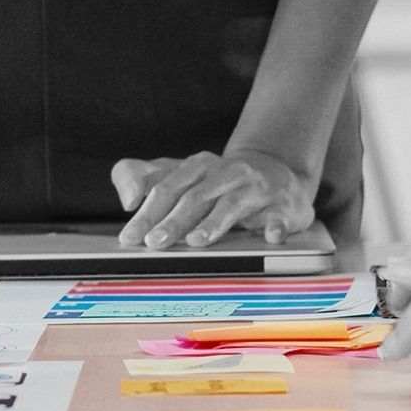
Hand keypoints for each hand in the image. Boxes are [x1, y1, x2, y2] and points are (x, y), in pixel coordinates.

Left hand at [112, 150, 315, 249]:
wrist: (277, 170)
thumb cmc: (217, 181)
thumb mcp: (178, 175)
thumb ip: (142, 178)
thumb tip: (127, 199)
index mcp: (196, 167)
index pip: (166, 188)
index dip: (147, 212)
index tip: (130, 237)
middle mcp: (225, 174)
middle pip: (195, 197)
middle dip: (173, 221)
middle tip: (154, 243)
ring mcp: (255, 189)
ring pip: (231, 205)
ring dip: (214, 223)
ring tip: (196, 241)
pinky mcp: (284, 206)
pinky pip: (280, 216)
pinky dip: (275, 226)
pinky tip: (270, 236)